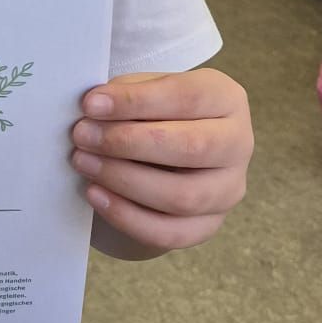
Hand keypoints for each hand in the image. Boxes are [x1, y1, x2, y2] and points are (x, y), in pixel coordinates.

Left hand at [70, 68, 251, 258]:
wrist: (167, 153)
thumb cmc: (153, 112)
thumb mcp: (144, 90)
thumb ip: (125, 94)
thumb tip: (93, 108)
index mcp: (226, 99)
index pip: (186, 97)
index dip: (136, 101)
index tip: (91, 103)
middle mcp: (238, 144)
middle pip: (192, 147)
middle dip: (129, 142)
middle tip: (83, 135)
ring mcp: (228, 189)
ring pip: (182, 195)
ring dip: (125, 180)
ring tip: (84, 163)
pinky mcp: (209, 225)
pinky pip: (171, 232)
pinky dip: (128, 217)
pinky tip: (96, 195)